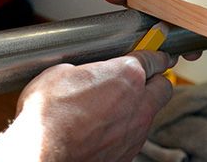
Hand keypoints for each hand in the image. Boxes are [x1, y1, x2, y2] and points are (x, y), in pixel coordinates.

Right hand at [0, 51, 175, 161]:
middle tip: (141, 79)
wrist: (43, 155)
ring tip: (114, 107)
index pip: (154, 59)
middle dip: (155, 80)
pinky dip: (126, 129)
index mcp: (127, 75)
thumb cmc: (48, 115)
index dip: (154, 54)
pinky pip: (135, 135)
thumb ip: (84, 69)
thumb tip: (81, 72)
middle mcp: (139, 103)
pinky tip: (104, 128)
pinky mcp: (128, 152)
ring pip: (150, 112)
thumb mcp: (60, 73)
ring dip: (139, 107)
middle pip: (163, 86)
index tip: (154, 53)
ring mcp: (135, 131)